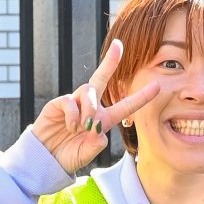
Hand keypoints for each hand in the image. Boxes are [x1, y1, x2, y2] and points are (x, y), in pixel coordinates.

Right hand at [31, 37, 166, 174]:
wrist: (46, 158)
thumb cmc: (68, 155)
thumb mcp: (87, 153)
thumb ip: (96, 144)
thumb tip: (98, 130)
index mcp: (104, 120)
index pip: (126, 105)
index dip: (142, 97)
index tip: (158, 85)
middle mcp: (90, 107)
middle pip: (102, 78)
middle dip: (110, 61)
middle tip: (119, 45)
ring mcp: (74, 103)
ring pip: (89, 91)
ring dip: (89, 109)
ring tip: (84, 127)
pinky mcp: (59, 103)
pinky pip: (70, 100)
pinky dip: (74, 115)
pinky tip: (71, 126)